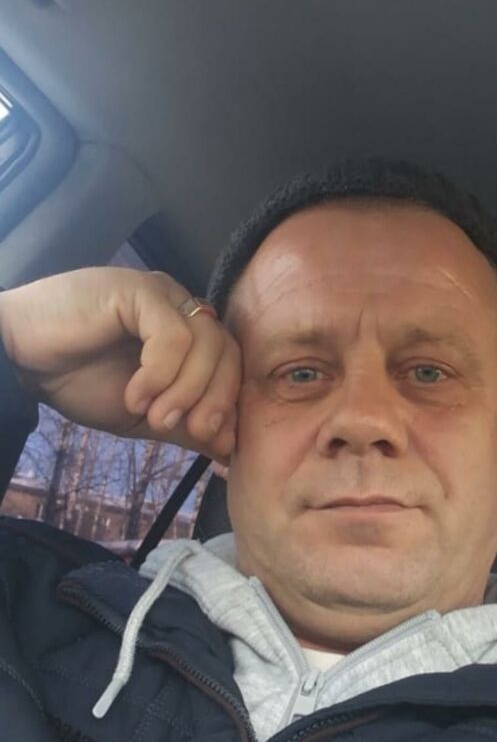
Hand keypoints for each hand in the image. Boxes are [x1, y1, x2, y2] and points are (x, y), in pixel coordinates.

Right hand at [0, 266, 239, 460]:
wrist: (20, 355)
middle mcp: (178, 307)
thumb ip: (184, 425)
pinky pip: (173, 336)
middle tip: (191, 430)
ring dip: (186, 390)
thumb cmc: (76, 378)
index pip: (230, 364)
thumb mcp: (142, 414)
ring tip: (153, 416)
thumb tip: (228, 450)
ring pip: (205, 344)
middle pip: (227, 351)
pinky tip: (134, 395)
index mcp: (185, 333)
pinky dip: (159, 374)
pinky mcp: (138, 291)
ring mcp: (160, 294)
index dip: (228, 404)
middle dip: (216, 399)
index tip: (213, 442)